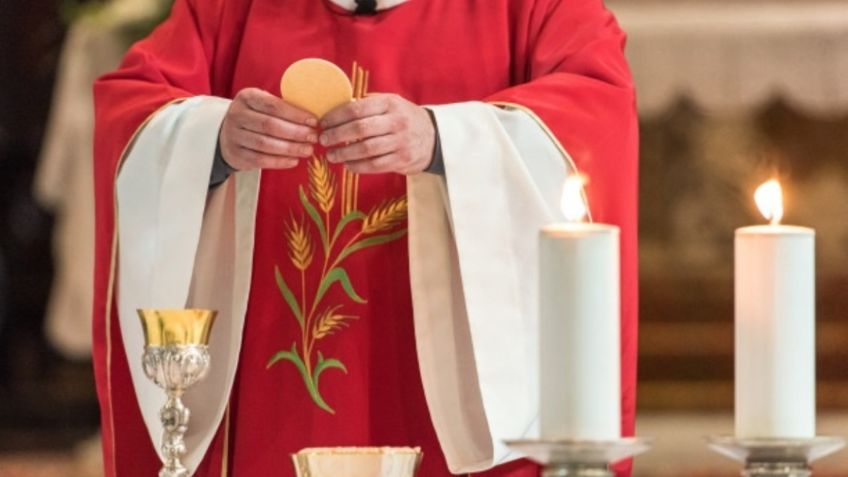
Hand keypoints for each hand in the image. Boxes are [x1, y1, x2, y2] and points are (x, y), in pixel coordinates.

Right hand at [219, 88, 317, 170]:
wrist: (228, 135)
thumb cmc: (255, 117)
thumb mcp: (263, 105)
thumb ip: (282, 108)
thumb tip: (313, 119)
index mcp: (247, 97)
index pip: (273, 105)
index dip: (295, 114)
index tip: (314, 122)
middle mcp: (237, 115)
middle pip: (270, 125)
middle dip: (295, 132)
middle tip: (313, 138)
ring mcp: (234, 135)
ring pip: (265, 144)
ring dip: (290, 148)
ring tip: (307, 150)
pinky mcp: (236, 154)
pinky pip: (260, 160)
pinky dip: (279, 162)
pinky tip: (294, 160)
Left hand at [319, 94, 434, 174]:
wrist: (433, 137)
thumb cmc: (403, 118)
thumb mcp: (390, 103)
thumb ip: (368, 105)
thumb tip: (335, 110)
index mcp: (390, 103)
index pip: (357, 108)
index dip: (336, 117)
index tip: (323, 122)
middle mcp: (397, 121)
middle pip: (359, 129)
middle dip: (336, 135)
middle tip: (323, 140)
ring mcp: (401, 142)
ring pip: (366, 149)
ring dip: (344, 153)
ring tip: (331, 155)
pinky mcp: (402, 160)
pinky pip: (375, 165)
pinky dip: (357, 166)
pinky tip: (347, 164)